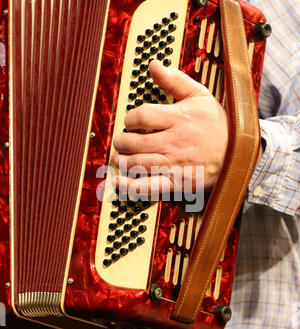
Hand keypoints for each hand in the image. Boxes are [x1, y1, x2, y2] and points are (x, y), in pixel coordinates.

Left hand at [112, 60, 228, 195]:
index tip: (130, 122)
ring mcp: (174, 164)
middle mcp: (173, 142)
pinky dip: (129, 186)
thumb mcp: (200, 95)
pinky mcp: (176, 182)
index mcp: (177, 119)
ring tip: (118, 157)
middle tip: (120, 142)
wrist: (237, 154)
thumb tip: (154, 65)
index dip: (130, 119)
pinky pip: (148, 187)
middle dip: (120, 142)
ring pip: (136, 164)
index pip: (141, 117)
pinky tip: (118, 180)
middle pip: (134, 143)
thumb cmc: (217, 124)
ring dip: (121, 160)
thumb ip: (175, 80)